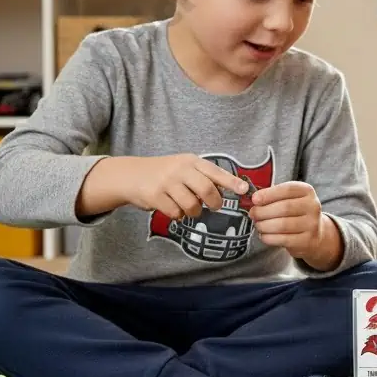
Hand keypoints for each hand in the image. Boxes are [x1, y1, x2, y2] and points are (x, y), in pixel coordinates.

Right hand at [130, 153, 247, 218]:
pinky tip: (173, 208)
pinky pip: (175, 213)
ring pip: (192, 205)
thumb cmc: (165, 173)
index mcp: (191, 161)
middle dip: (215, 203)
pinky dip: (178, 215)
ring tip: (189, 208)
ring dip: (194, 212)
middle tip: (215, 207)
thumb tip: (232, 189)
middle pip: (206, 190)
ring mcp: (166, 182)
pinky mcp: (155, 196)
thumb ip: (205, 176)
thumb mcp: (185, 167)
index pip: (215, 172)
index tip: (244, 190)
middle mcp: (180, 169)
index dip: (231, 182)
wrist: (132, 174)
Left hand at [248, 181, 323, 259]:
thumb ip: (273, 196)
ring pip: (283, 225)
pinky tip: (264, 235)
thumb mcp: (289, 198)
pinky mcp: (307, 240)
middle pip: (285, 207)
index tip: (254, 199)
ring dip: (264, 225)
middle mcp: (312, 206)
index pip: (288, 190)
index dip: (269, 194)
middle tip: (253, 214)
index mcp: (307, 191)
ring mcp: (312, 224)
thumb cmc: (296, 213)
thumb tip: (254, 200)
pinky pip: (284, 239)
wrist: (314, 234)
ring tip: (258, 225)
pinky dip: (269, 238)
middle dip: (263, 211)